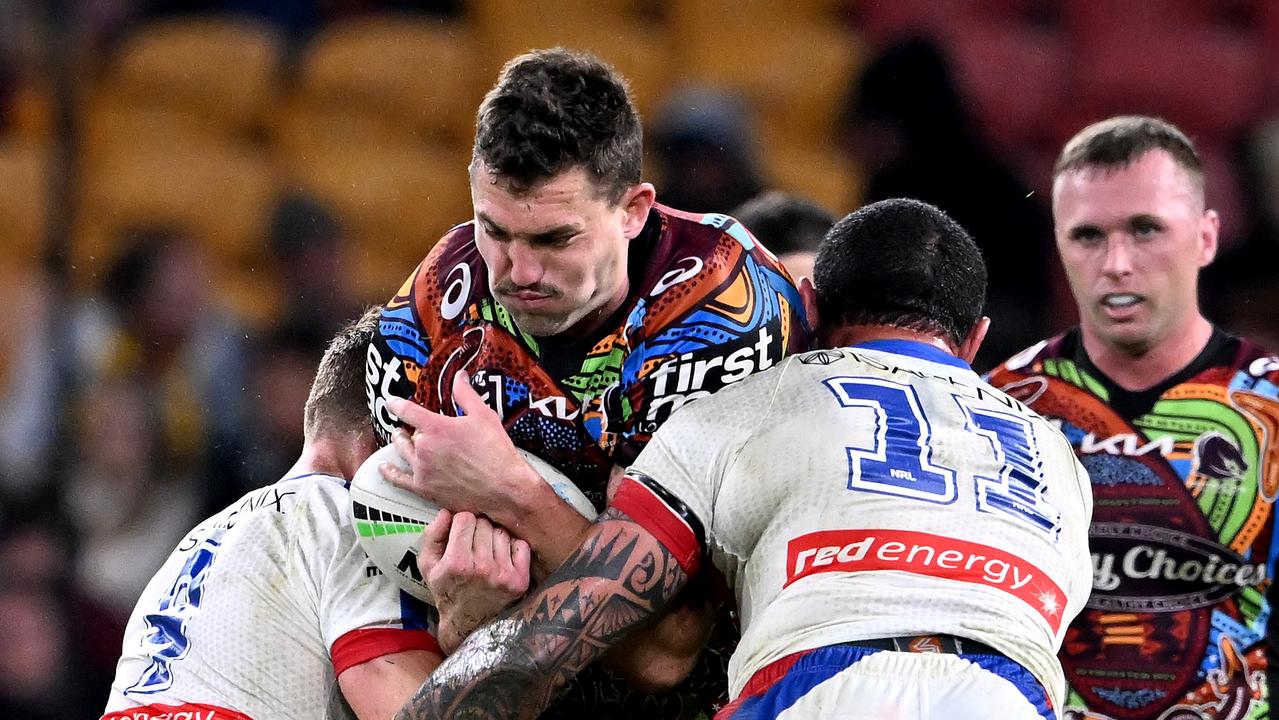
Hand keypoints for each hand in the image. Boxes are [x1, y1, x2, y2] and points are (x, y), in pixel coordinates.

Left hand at [381, 371, 540, 525]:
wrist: (503, 487)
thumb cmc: (495, 451)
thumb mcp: (484, 415)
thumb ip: (466, 394)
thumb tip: (459, 377)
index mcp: (436, 427)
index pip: (408, 411)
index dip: (397, 405)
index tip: (390, 402)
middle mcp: (424, 447)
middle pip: (407, 434)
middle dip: (406, 429)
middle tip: (407, 427)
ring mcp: (422, 469)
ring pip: (403, 453)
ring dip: (399, 444)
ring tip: (398, 439)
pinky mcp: (424, 488)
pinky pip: (399, 480)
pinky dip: (389, 473)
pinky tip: (384, 468)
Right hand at [418, 509, 531, 654]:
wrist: (467, 623)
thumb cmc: (446, 589)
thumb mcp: (428, 565)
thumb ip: (433, 535)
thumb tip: (446, 511)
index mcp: (456, 562)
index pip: (465, 518)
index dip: (461, 523)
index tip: (460, 533)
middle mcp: (481, 568)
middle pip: (485, 523)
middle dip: (478, 528)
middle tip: (473, 543)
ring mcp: (503, 574)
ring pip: (502, 532)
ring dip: (494, 537)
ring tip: (486, 551)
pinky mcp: (519, 580)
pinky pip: (520, 544)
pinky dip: (512, 546)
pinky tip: (502, 557)